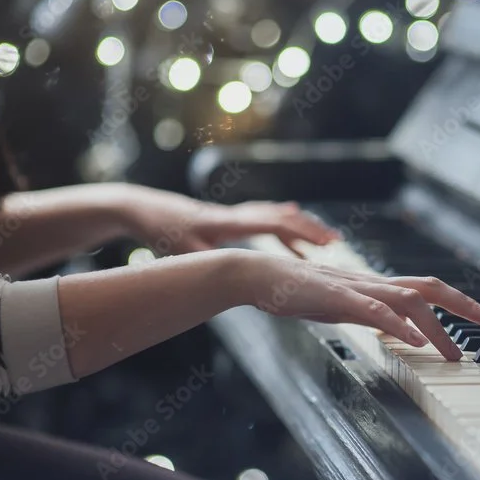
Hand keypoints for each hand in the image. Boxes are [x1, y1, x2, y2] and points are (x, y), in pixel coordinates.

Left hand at [124, 187, 339, 255]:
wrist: (143, 207)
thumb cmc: (160, 229)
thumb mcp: (181, 249)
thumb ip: (205, 260)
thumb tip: (225, 271)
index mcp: (230, 223)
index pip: (274, 224)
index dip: (302, 233)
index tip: (325, 243)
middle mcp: (237, 216)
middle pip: (282, 218)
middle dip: (310, 229)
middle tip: (336, 241)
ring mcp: (235, 217)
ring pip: (276, 219)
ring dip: (300, 231)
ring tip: (324, 244)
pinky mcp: (230, 222)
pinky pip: (264, 224)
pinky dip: (282, 233)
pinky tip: (293, 242)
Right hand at [237, 252, 479, 360]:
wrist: (263, 276)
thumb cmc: (300, 292)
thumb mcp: (344, 305)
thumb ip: (371, 313)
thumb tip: (397, 328)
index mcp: (377, 286)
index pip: (428, 289)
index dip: (459, 301)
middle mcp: (375, 283)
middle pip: (431, 287)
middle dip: (465, 305)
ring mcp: (359, 289)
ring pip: (409, 299)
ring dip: (437, 327)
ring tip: (454, 353)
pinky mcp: (340, 299)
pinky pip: (377, 311)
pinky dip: (400, 326)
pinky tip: (416, 342)